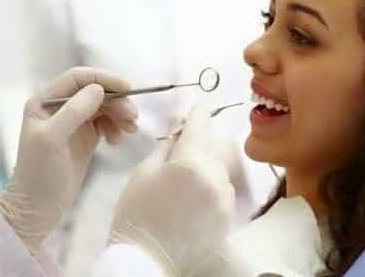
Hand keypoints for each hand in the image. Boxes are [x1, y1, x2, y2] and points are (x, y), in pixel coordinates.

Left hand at [0, 67, 138, 252]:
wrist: (37, 207)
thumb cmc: (38, 173)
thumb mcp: (52, 139)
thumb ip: (73, 111)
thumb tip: (97, 89)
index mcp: (44, 101)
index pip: (78, 78)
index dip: (104, 79)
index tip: (128, 89)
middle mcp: (58, 107)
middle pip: (95, 91)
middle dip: (117, 101)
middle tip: (133, 118)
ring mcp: (72, 122)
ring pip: (103, 106)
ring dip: (119, 114)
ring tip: (129, 130)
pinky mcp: (84, 137)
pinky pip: (106, 122)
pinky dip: (116, 127)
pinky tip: (117, 140)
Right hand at [109, 104, 235, 275]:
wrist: (144, 259)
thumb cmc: (135, 214)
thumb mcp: (143, 172)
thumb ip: (166, 146)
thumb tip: (180, 127)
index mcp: (190, 164)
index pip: (200, 126)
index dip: (197, 113)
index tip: (198, 106)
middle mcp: (214, 179)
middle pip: (212, 147)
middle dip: (198, 145)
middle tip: (179, 153)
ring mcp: (224, 200)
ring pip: (219, 170)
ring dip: (206, 168)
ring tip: (182, 184)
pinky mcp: (228, 217)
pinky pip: (223, 191)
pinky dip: (211, 188)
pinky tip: (191, 200)